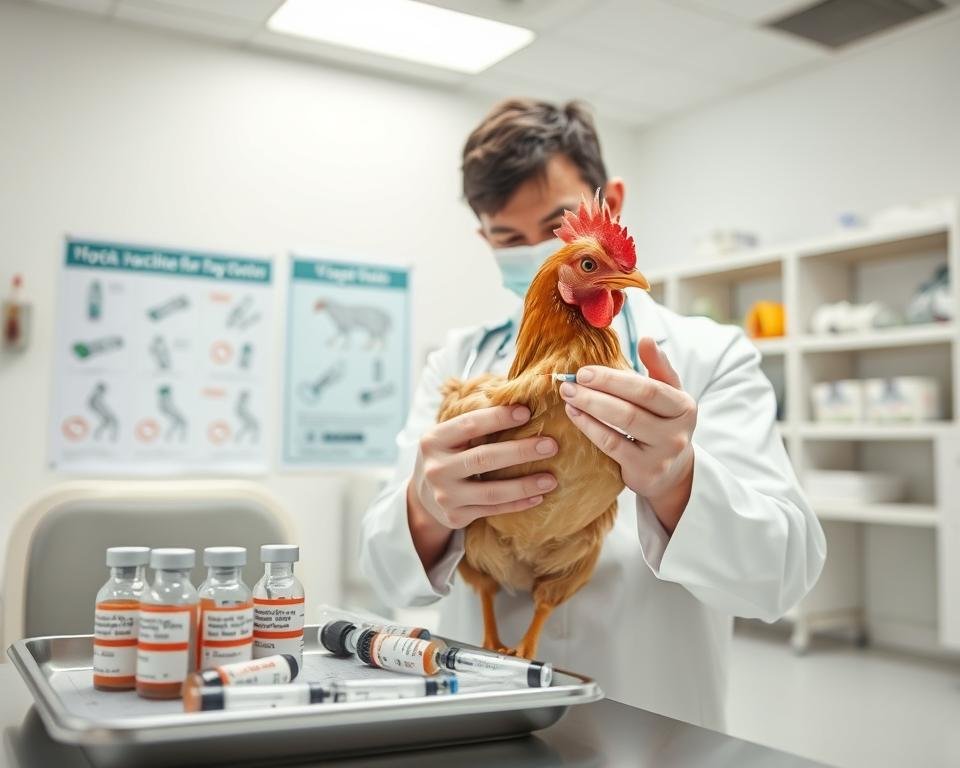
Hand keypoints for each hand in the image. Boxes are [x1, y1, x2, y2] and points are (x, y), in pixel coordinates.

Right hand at [407, 404, 558, 568]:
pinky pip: (493, 510)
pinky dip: (517, 504)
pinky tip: (538, 496)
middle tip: (551, 445)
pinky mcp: (455, 517)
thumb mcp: (449, 436)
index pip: (469, 425)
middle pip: (484, 458)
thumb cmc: (447, 456)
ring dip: (525, 485)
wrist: (422, 497)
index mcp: (433, 440)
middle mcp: (436, 468)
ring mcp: (445, 496)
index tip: (527, 412)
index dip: (498, 418)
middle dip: (521, 451)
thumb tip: (519, 400)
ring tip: (551, 479)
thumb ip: (475, 422)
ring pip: (491, 491)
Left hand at [558, 337, 695, 533]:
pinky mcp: (645, 472)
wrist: (673, 472)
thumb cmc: (664, 423)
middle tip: (569, 382)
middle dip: (597, 392)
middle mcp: (677, 432)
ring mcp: (662, 455)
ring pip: (621, 427)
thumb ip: (658, 367)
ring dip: (590, 408)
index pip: (648, 390)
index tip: (584, 371)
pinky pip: (612, 446)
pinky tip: (575, 415)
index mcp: (684, 407)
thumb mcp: (670, 395)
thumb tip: (646, 338)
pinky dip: (590, 428)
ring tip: (568, 396)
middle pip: (632, 409)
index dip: (614, 380)